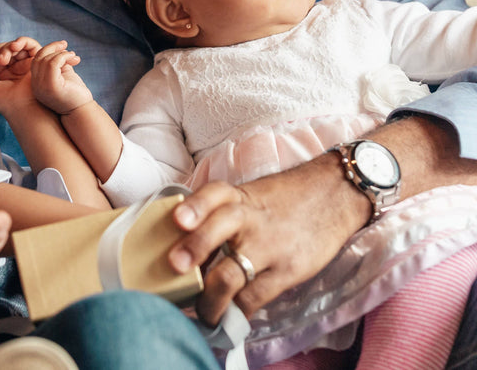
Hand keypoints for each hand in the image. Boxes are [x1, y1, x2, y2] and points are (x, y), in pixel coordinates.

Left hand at [0, 36, 43, 114]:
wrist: (23, 107)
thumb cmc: (5, 102)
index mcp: (6, 74)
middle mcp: (18, 68)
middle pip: (7, 49)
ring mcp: (27, 64)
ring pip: (17, 46)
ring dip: (8, 47)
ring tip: (4, 57)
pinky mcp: (37, 61)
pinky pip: (31, 44)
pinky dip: (22, 41)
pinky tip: (14, 47)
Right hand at [30, 40, 89, 114]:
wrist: (82, 111)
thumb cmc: (74, 93)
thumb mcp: (63, 74)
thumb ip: (57, 63)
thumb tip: (58, 47)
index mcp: (36, 83)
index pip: (35, 60)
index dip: (47, 50)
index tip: (62, 47)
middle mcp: (35, 85)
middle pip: (38, 58)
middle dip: (52, 48)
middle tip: (66, 45)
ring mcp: (42, 87)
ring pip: (46, 60)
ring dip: (61, 53)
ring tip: (72, 56)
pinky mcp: (51, 86)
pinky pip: (53, 63)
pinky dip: (64, 56)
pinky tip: (74, 59)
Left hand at [166, 152, 366, 326]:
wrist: (335, 195)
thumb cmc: (282, 200)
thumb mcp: (249, 195)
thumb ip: (219, 212)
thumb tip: (179, 241)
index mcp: (236, 196)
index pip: (212, 194)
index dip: (194, 207)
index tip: (178, 220)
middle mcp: (249, 218)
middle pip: (217, 229)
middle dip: (193, 250)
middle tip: (175, 268)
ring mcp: (269, 245)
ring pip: (231, 274)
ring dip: (209, 298)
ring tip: (200, 312)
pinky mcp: (289, 270)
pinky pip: (256, 296)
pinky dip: (238, 311)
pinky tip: (228, 316)